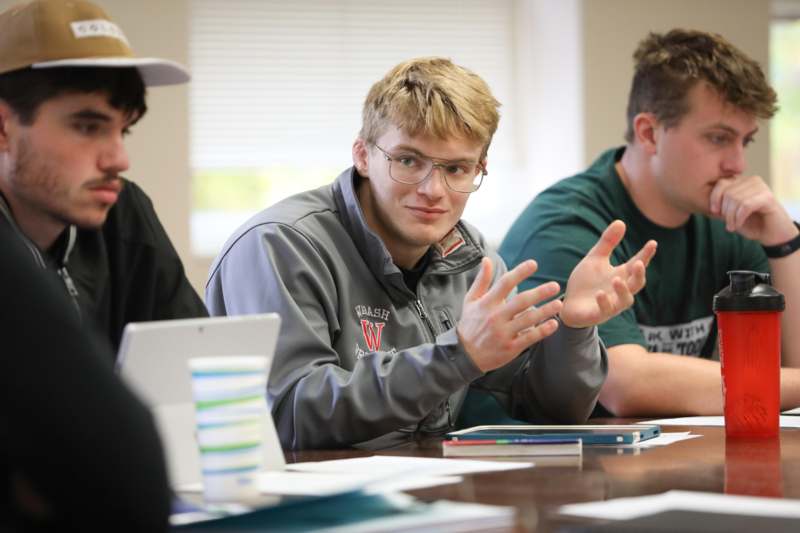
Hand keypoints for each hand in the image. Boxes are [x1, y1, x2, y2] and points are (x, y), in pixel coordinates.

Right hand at [457, 257, 562, 372]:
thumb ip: (482, 280)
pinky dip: (542, 331)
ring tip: (558, 303)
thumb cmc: (470, 324)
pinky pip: (529, 338)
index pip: (505, 283)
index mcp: (487, 303)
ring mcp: (503, 333)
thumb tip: (487, 259)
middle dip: (539, 293)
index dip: (520, 272)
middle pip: (521, 302)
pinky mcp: (510, 348)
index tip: (534, 264)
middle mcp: (495, 317)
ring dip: (545, 311)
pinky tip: (553, 324)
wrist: (464, 355)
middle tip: (555, 285)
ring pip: (528, 320)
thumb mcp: (470, 300)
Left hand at [560, 220, 655, 327]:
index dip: (646, 255)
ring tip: (617, 279)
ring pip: (626, 300)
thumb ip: (608, 242)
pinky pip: (606, 310)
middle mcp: (620, 290)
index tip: (652, 243)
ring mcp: (611, 304)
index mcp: (621, 275)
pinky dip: (604, 302)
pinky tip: (600, 293)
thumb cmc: (585, 282)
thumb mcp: (595, 258)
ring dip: (623, 290)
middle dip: (639, 274)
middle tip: (638, 263)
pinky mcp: (599, 314)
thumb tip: (621, 221)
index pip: (637, 264)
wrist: (568, 304)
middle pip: (637, 283)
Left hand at [709, 175, 797, 244]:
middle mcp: (752, 180)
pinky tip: (738, 225)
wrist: (771, 234)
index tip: (714, 212)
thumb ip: (719, 204)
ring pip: (735, 199)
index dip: (714, 198)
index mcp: (742, 181)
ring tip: (732, 226)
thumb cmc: (749, 223)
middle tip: (727, 223)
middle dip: (724, 211)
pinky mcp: (768, 197)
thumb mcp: (729, 213)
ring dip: (730, 217)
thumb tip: (705, 200)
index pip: (721, 183)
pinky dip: (738, 218)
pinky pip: (745, 205)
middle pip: (727, 192)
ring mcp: (761, 187)